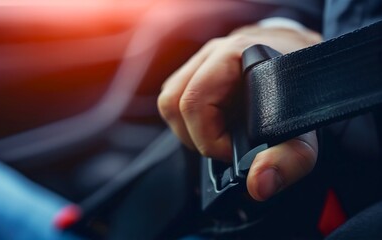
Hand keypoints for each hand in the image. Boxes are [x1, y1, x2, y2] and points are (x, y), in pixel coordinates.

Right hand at [158, 25, 321, 200]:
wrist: (305, 65)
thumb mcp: (303, 130)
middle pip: (174, 102)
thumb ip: (288, 160)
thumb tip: (258, 185)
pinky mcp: (195, 71)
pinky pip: (174, 98)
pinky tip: (213, 125)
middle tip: (225, 147)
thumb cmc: (301, 93)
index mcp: (234, 57)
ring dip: (188, 129)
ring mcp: (201, 60)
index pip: (195, 102)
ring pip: (169, 100)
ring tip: (218, 137)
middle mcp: (212, 54)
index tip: (234, 151)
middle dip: (196, 136)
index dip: (209, 136)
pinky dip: (188, 120)